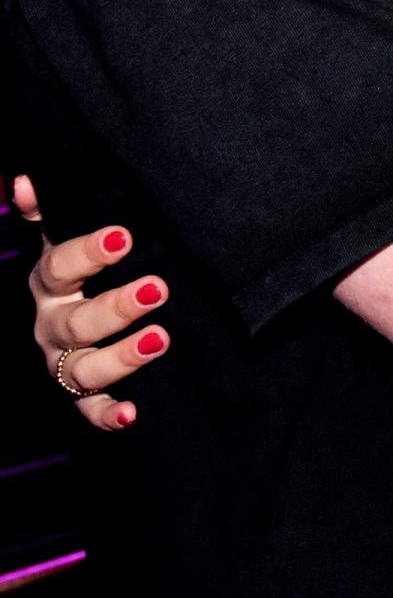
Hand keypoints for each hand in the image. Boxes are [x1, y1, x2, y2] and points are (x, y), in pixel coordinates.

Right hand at [17, 174, 170, 430]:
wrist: (74, 313)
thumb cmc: (80, 267)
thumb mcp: (63, 233)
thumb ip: (48, 208)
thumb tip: (25, 181)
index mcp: (49, 282)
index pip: (60, 267)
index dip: (88, 253)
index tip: (123, 237)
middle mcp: (51, 324)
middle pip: (77, 321)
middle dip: (117, 306)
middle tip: (158, 289)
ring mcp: (62, 362)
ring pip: (83, 369)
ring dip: (121, 357)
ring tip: (160, 339)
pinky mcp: (78, 395)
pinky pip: (88, 410)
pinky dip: (106, 415)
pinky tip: (130, 414)